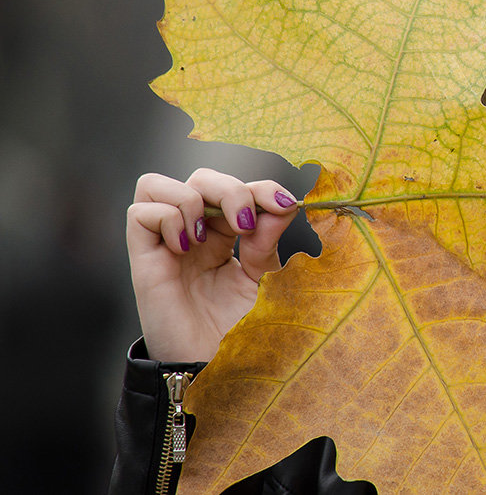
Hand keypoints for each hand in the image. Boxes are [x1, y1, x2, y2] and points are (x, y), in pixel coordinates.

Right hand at [126, 168, 298, 360]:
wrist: (216, 368)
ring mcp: (166, 245)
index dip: (261, 188)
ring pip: (155, 185)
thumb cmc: (241, 330)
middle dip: (230, 189)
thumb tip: (282, 202)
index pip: (236, 188)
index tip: (285, 205)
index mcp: (226, 236)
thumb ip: (270, 240)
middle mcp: (194, 235)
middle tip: (246, 224)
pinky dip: (167, 218)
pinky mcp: (145, 261)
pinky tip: (187, 248)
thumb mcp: (265, 279)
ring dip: (191, 198)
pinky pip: (139, 214)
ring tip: (208, 236)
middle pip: (199, 178)